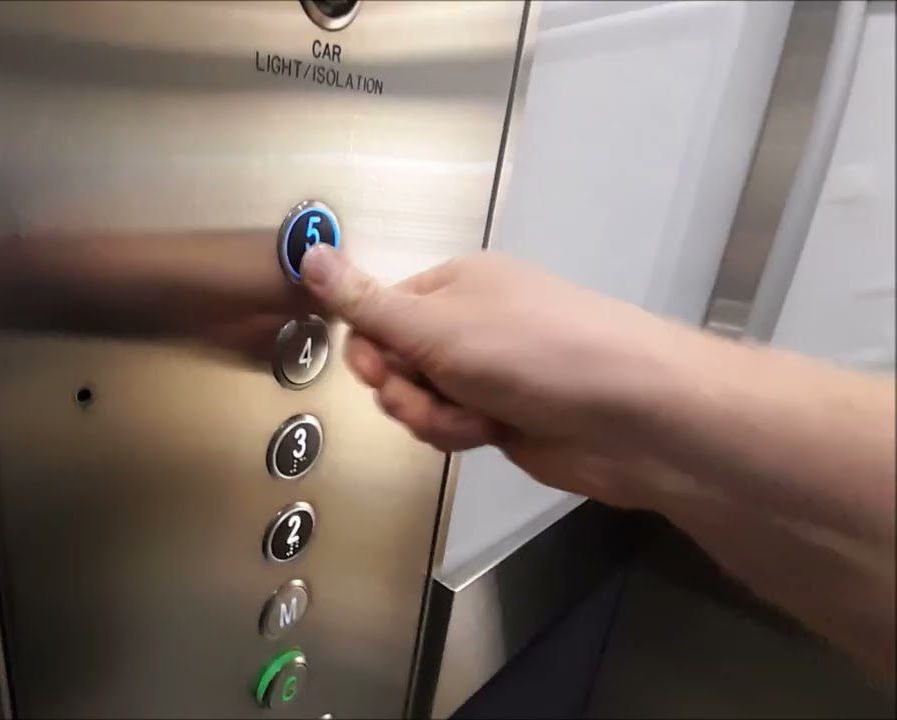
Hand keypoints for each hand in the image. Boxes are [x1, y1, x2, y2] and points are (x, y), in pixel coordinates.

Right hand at [298, 244, 684, 503]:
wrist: (632, 416)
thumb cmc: (534, 353)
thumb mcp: (438, 325)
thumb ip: (367, 302)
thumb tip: (308, 251)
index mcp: (454, 285)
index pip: (378, 313)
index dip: (372, 348)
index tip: (383, 372)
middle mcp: (468, 323)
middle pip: (394, 361)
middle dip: (405, 389)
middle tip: (433, 396)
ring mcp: (487, 372)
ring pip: (419, 400)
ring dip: (434, 416)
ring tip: (475, 421)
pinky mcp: (502, 416)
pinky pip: (450, 426)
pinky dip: (461, 433)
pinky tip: (491, 435)